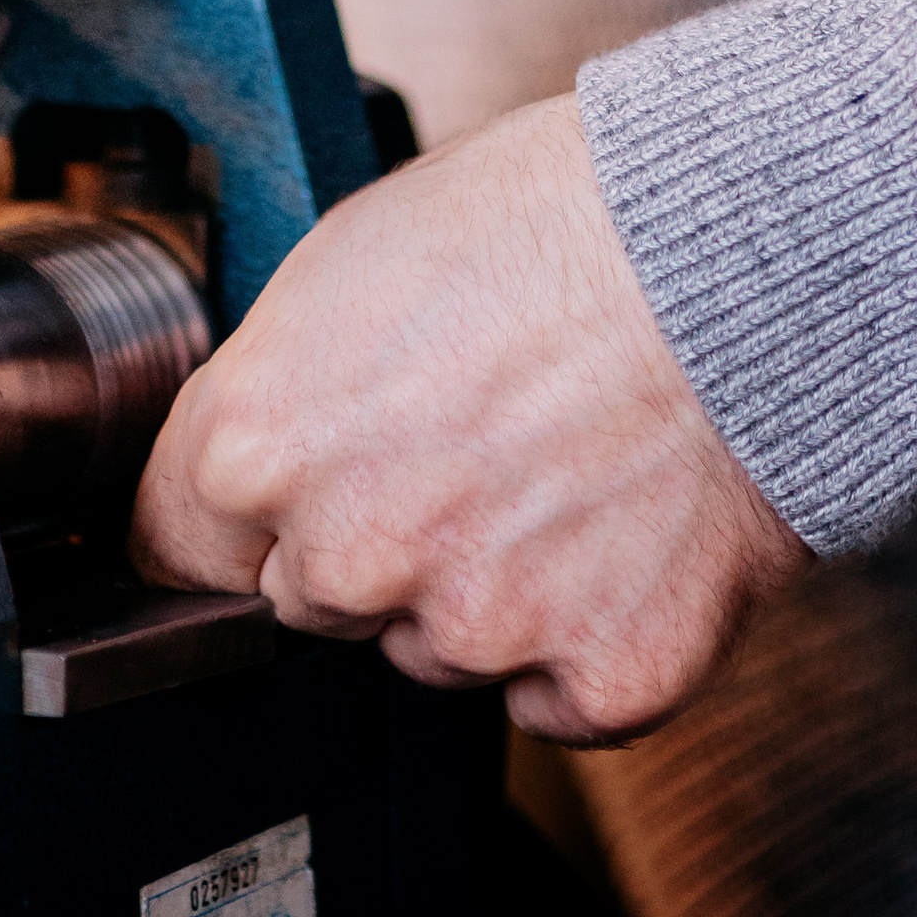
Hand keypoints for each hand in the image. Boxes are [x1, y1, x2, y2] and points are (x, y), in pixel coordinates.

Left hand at [129, 93, 806, 740]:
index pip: (175, 544)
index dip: (242, 511)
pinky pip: (559, 697)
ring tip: (561, 460)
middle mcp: (353, 555)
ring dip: (483, 589)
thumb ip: (282, 383)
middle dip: (369, 540)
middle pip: (313, 600)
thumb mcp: (354, 256)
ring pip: (441, 650)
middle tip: (465, 440)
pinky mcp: (602, 677)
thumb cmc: (560, 219)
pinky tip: (620, 530)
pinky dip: (590, 635)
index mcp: (261, 446)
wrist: (742, 248)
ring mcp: (480, 627)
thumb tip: (260, 447)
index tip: (285, 495)